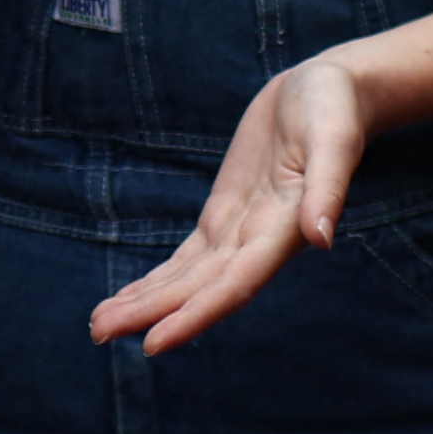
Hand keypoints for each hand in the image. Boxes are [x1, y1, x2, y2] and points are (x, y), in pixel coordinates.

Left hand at [90, 55, 372, 353]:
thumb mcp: (333, 140)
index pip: (234, 284)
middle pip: (198, 289)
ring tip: (100, 324)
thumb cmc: (334, 110)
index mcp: (284, 230)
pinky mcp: (224, 214)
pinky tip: (130, 298)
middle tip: (98, 333)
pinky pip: (187, 258)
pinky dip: (158, 279)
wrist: (330, 90)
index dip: (194, 315)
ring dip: (146, 302)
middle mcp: (258, 242)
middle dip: (150, 313)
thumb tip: (320, 238)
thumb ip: (327, 189)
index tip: (152, 342)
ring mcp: (238, 231)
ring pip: (187, 279)